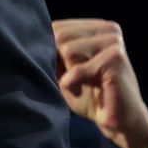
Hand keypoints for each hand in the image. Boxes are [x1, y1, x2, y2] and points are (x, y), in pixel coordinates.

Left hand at [52, 17, 147, 147]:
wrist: (118, 120)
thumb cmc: (88, 95)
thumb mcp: (64, 70)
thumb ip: (52, 51)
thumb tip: (29, 37)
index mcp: (96, 27)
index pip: (56, 27)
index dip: (49, 50)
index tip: (59, 69)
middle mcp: (108, 29)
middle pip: (60, 35)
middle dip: (58, 62)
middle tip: (73, 79)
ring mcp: (114, 42)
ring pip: (68, 49)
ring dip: (68, 73)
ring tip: (83, 83)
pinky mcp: (116, 59)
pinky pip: (79, 68)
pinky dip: (74, 82)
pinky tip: (86, 89)